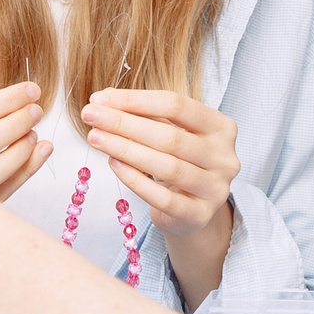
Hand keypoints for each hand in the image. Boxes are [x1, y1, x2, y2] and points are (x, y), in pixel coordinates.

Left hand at [80, 90, 239, 245]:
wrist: (193, 209)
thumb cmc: (178, 161)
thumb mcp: (169, 132)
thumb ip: (144, 114)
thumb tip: (104, 99)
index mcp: (222, 127)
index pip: (177, 105)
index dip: (136, 100)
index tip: (100, 98)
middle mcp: (224, 158)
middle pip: (170, 136)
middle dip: (124, 124)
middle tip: (89, 116)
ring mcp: (215, 189)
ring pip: (167, 166)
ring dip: (125, 149)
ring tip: (95, 138)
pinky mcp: (199, 215)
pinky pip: (162, 197)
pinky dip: (135, 179)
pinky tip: (113, 164)